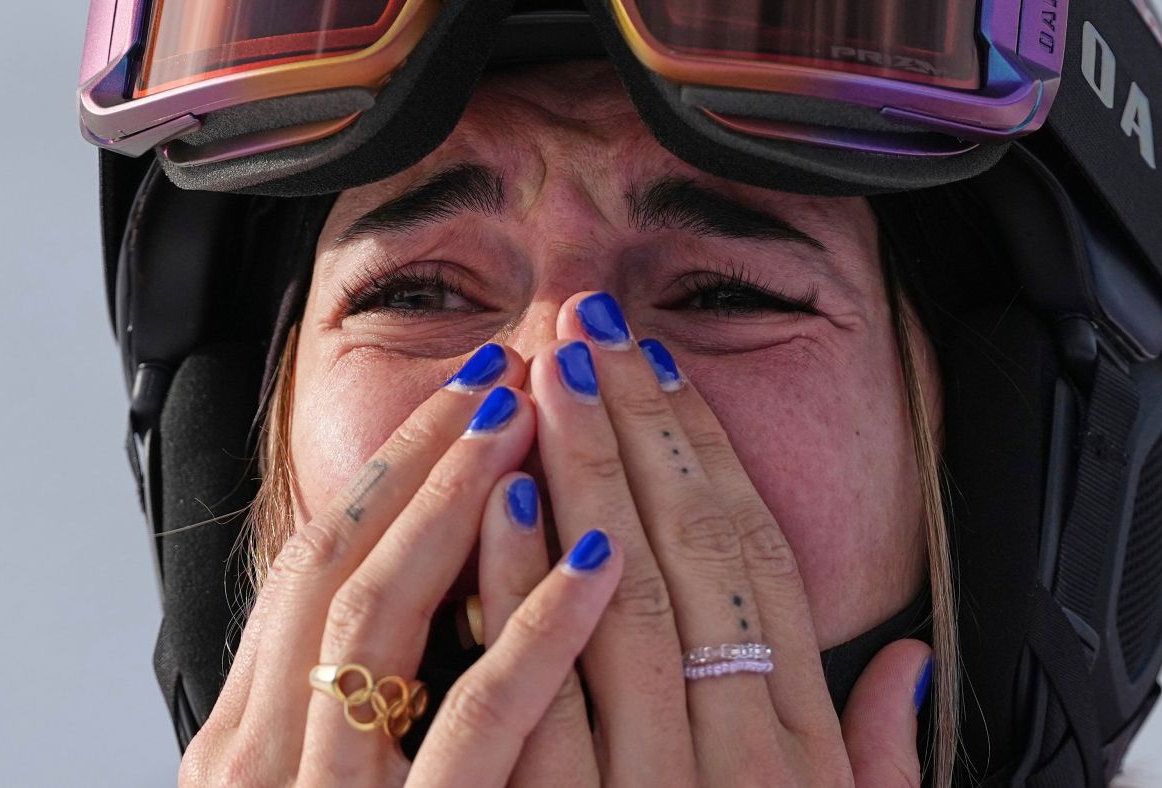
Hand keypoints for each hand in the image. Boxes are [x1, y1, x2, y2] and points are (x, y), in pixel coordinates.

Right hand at [179, 344, 621, 786]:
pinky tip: (598, 561)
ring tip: (527, 418)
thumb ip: (355, 698)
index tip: (460, 400)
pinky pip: (477, 716)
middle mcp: (264, 753)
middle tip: (497, 372)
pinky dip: (537, 628)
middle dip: (418, 455)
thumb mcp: (337, 775)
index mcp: (246, 734)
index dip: (389, 469)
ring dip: (456, 500)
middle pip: (337, 561)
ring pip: (381, 611)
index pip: (313, 564)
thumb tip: (417, 581)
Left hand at [475, 293, 930, 786]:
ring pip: (623, 597)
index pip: (760, 562)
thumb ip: (879, 754)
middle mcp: (739, 753)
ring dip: (587, 471)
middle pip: (694, 552)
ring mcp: (656, 784)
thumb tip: (908, 665)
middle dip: (642, 425)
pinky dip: (523, 585)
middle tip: (597, 328)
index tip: (665, 370)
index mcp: (802, 745)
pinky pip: (542, 691)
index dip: (713, 452)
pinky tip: (503, 497)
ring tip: (554, 373)